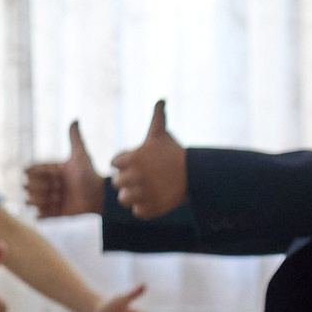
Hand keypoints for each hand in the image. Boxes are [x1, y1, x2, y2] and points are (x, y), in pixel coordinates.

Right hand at [24, 122, 100, 218]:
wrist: (100, 196)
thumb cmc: (91, 175)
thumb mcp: (81, 156)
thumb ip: (76, 139)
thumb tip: (74, 120)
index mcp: (48, 171)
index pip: (29, 172)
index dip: (40, 175)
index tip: (55, 175)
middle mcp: (46, 185)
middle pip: (27, 187)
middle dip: (42, 188)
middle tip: (60, 189)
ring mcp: (48, 199)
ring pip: (30, 201)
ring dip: (44, 200)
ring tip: (59, 198)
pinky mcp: (53, 213)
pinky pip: (39, 216)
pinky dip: (45, 213)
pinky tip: (58, 207)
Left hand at [108, 102, 188, 219]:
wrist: (197, 175)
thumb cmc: (176, 153)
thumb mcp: (162, 134)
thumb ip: (157, 117)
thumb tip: (161, 99)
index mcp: (130, 158)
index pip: (115, 163)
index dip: (125, 163)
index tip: (141, 162)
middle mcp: (133, 177)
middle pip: (117, 183)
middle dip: (128, 181)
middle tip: (145, 177)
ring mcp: (141, 194)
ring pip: (124, 199)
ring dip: (133, 196)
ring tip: (147, 190)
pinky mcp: (150, 209)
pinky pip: (138, 212)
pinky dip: (145, 208)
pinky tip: (156, 199)